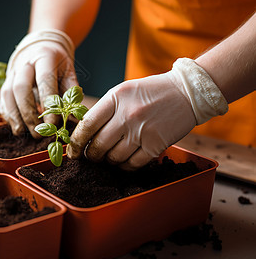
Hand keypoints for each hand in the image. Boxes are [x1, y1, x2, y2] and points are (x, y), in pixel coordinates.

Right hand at [0, 29, 77, 137]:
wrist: (40, 49)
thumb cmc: (58, 65)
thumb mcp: (69, 72)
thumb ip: (72, 92)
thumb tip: (75, 115)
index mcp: (44, 57)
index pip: (44, 79)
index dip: (48, 102)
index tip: (53, 123)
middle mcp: (25, 64)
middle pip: (21, 87)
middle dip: (28, 112)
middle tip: (38, 131)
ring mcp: (12, 73)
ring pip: (7, 94)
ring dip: (15, 116)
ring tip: (25, 133)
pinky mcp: (5, 83)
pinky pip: (2, 100)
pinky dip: (8, 116)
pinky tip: (17, 127)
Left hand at [67, 58, 227, 170]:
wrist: (186, 92)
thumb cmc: (150, 92)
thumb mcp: (122, 92)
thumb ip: (103, 110)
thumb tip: (83, 133)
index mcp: (115, 98)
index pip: (87, 125)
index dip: (76, 142)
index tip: (72, 151)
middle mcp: (127, 115)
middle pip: (98, 145)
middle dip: (91, 155)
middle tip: (92, 156)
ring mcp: (142, 131)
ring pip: (114, 157)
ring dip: (108, 161)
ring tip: (110, 156)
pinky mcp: (156, 144)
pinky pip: (132, 164)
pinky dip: (125, 166)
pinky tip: (124, 161)